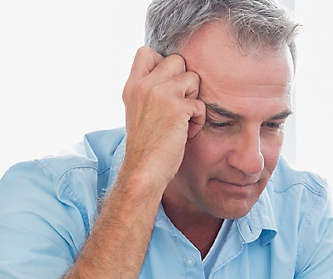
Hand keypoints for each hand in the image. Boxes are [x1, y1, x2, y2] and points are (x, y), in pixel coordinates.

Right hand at [121, 46, 206, 191]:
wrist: (144, 171)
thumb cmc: (146, 148)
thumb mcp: (138, 112)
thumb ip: (149, 92)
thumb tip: (172, 78)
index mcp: (132, 86)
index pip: (146, 52)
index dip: (163, 65)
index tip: (166, 89)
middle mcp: (144, 85)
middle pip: (177, 60)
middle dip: (184, 82)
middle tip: (178, 106)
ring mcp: (160, 94)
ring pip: (193, 78)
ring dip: (193, 100)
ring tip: (183, 121)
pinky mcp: (177, 107)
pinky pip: (200, 104)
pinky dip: (198, 121)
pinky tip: (185, 134)